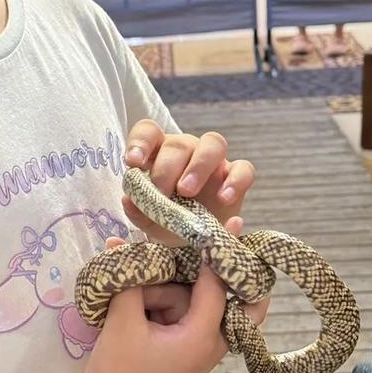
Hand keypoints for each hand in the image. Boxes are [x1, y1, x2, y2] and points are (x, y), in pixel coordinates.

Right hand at [82, 221, 268, 372]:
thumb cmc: (117, 371)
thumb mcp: (122, 319)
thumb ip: (130, 278)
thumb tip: (121, 241)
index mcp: (203, 337)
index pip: (218, 286)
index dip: (216, 253)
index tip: (224, 223)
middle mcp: (209, 343)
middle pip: (227, 297)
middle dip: (230, 274)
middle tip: (236, 237)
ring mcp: (197, 348)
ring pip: (193, 302)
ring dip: (168, 290)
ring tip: (129, 299)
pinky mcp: (181, 349)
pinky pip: (182, 314)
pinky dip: (164, 302)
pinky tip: (133, 298)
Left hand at [124, 119, 254, 244]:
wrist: (195, 240)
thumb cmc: (167, 221)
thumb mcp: (149, 220)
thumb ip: (137, 211)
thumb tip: (128, 201)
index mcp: (159, 153)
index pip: (148, 132)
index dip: (140, 142)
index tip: (133, 163)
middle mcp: (186, 150)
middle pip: (179, 143)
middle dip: (167, 168)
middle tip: (161, 192)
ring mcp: (214, 161)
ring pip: (213, 144)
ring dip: (198, 166)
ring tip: (186, 192)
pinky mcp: (236, 176)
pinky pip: (243, 169)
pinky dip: (235, 181)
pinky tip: (224, 198)